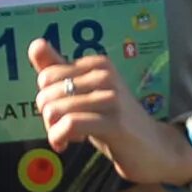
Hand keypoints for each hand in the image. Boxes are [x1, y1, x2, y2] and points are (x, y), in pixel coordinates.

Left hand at [27, 38, 190, 185]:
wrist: (155, 148)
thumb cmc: (115, 120)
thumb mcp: (85, 93)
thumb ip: (59, 70)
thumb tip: (35, 44)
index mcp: (98, 64)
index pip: (47, 76)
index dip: (46, 99)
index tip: (61, 113)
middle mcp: (106, 75)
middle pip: (48, 93)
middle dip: (47, 116)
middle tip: (61, 129)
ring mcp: (112, 98)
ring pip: (56, 109)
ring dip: (52, 131)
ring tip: (64, 139)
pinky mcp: (114, 122)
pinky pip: (70, 124)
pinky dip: (59, 137)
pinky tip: (65, 145)